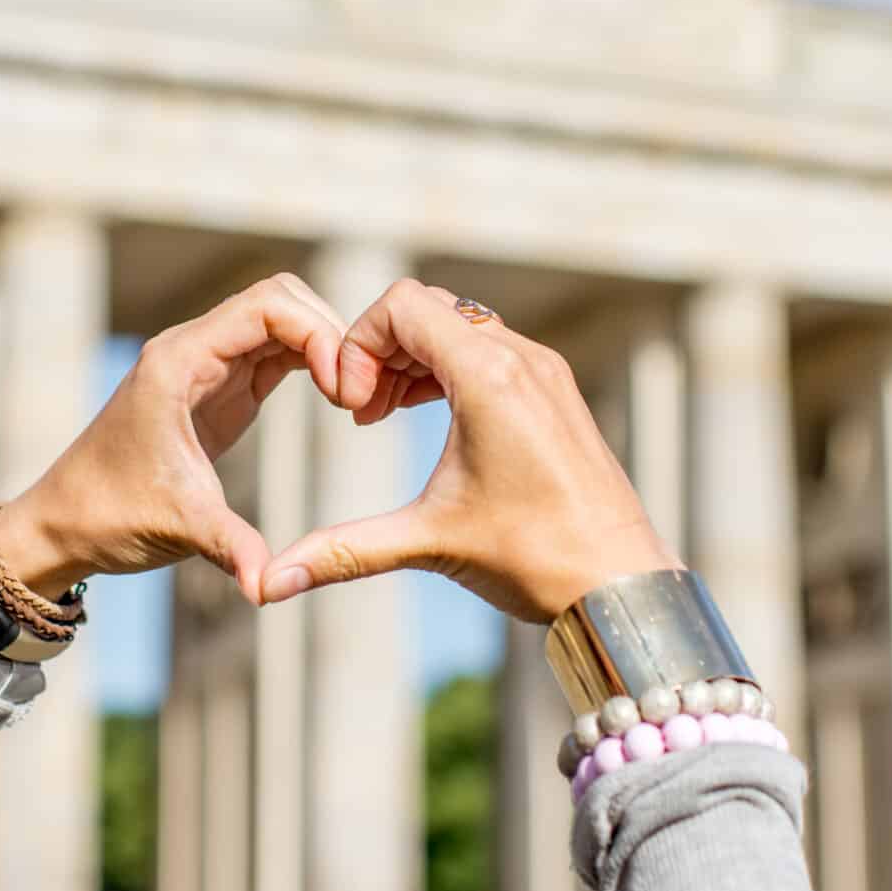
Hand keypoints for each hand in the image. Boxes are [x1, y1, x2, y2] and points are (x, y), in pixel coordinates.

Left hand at [0, 274, 344, 604]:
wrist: (66, 525)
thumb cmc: (110, 515)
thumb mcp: (179, 526)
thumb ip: (232, 547)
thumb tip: (269, 588)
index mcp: (178, 361)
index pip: (266, 306)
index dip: (317, 333)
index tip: (342, 390)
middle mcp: (193, 350)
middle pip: (281, 300)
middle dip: (330, 333)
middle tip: (358, 394)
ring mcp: (208, 366)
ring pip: (282, 321)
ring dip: (325, 347)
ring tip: (355, 399)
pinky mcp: (220, 389)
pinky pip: (276, 353)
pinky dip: (313, 364)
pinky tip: (339, 401)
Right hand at [258, 279, 680, 622]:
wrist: (621, 586)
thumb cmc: (535, 559)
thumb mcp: (429, 543)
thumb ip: (343, 551)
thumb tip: (270, 584)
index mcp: (489, 377)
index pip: (403, 304)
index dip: (360, 343)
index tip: (350, 408)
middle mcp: (522, 359)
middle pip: (428, 309)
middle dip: (380, 351)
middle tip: (361, 416)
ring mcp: (545, 373)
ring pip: (460, 327)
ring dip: (412, 360)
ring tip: (384, 417)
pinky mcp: (557, 393)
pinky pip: (491, 351)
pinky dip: (449, 371)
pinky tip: (429, 420)